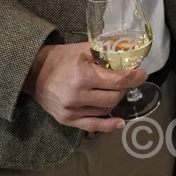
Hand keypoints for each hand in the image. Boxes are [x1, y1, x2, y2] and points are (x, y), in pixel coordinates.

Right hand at [22, 43, 147, 132]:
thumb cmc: (60, 58)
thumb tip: (129, 52)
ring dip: (115, 100)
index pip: (117, 81)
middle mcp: (78, 96)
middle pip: (114, 97)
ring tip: (114, 90)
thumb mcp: (84, 49)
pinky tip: (120, 122)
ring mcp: (72, 110)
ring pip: (106, 110)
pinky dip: (108, 125)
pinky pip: (93, 126)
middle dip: (124, 88)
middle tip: (125, 80)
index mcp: (83, 76)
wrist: (33, 72)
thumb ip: (106, 52)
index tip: (142, 74)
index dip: (133, 78)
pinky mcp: (67, 120)